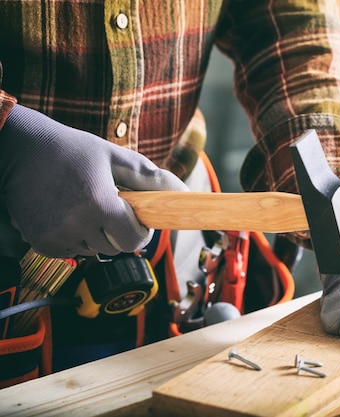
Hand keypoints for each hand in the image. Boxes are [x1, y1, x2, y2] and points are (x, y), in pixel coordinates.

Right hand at [0, 104, 187, 257]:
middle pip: (115, 248)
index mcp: (100, 205)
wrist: (18, 151)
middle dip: (118, 231)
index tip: (133, 215)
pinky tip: (66, 213)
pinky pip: (72, 252)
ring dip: (96, 235)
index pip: (134, 241)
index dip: (139, 230)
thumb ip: (150, 177)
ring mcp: (56, 238)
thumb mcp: (113, 156)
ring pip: (94, 251)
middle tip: (107, 205)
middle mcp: (77, 226)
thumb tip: (184, 193)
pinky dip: (75, 238)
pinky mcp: (41, 243)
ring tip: (83, 204)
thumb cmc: (70, 150)